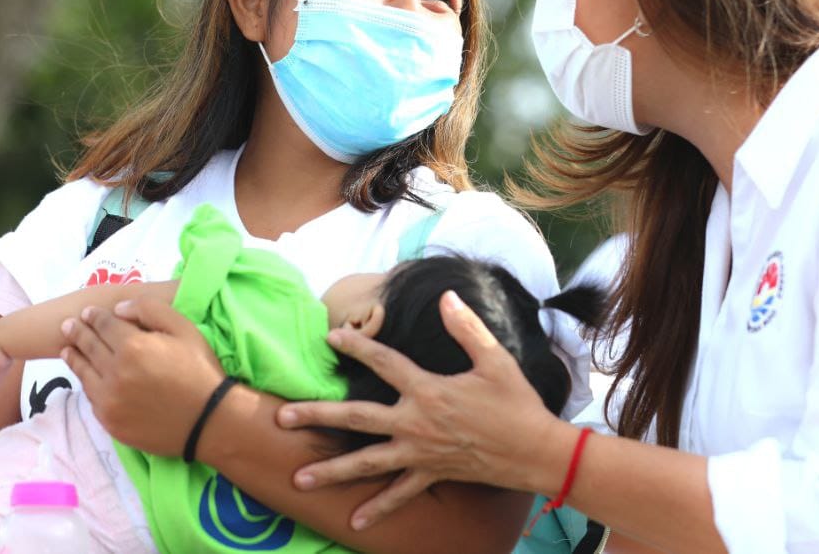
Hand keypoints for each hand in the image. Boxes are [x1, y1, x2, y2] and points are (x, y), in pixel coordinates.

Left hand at [60, 297, 224, 455]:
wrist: (209, 421)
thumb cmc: (200, 370)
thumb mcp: (184, 329)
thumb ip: (150, 310)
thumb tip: (118, 309)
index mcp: (132, 346)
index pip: (104, 325)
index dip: (94, 316)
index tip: (87, 313)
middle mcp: (114, 372)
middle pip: (89, 347)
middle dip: (78, 333)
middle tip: (67, 325)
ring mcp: (109, 400)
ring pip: (84, 373)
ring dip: (74, 357)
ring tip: (67, 350)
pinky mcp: (110, 422)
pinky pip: (91, 397)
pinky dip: (86, 383)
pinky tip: (86, 377)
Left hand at [276, 291, 569, 529]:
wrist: (536, 451)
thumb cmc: (517, 403)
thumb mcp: (494, 360)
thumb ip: (466, 328)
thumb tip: (446, 298)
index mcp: (429, 390)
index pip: (384, 362)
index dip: (357, 347)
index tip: (331, 339)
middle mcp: (417, 423)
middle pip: (357, 418)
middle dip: (317, 416)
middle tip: (281, 417)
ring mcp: (421, 453)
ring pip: (367, 462)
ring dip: (331, 470)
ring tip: (298, 478)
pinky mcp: (432, 474)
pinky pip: (400, 495)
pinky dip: (378, 508)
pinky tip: (353, 521)